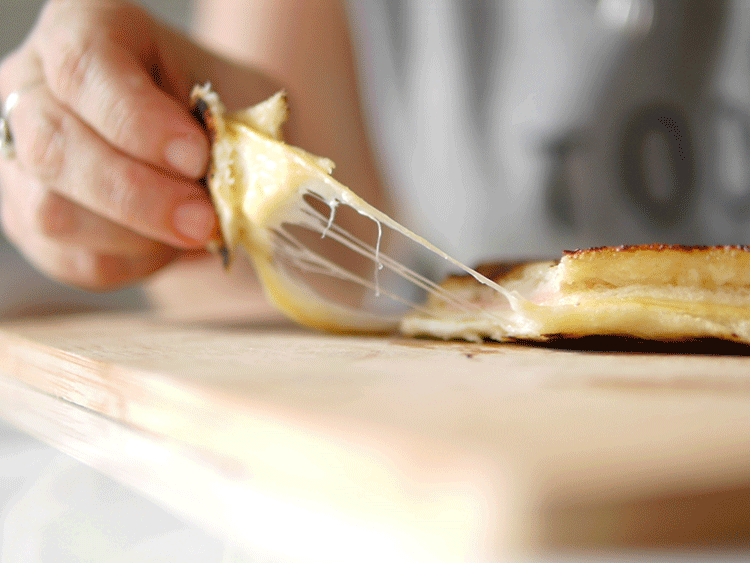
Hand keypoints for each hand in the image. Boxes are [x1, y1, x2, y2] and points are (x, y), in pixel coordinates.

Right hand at [0, 0, 257, 289]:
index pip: (83, 66)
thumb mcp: (235, 97)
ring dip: (138, 236)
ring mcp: (21, 158)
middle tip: (204, 220)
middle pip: (54, 146)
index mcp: (84, 28)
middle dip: (138, 195)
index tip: (196, 157)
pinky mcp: (29, 218)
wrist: (207, 148)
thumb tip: (226, 190)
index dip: (138, 120)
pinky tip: (168, 244)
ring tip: (196, 229)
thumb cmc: (220, 110)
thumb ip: (229, 131)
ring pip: (52, 212)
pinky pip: (72, 258)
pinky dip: (133, 262)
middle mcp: (31, 86)